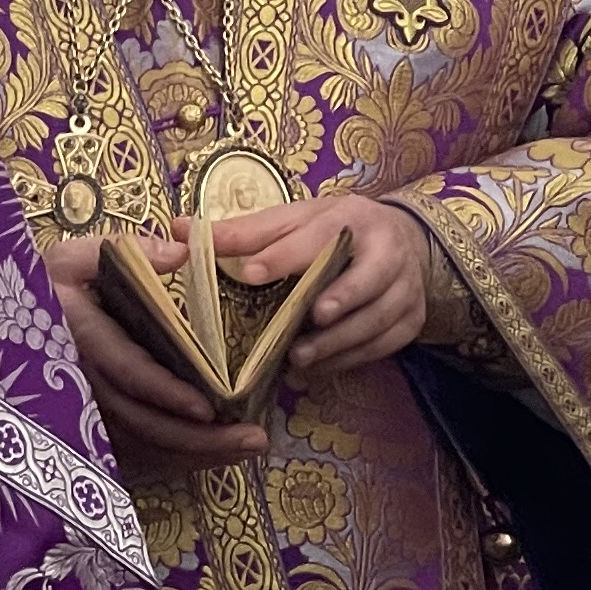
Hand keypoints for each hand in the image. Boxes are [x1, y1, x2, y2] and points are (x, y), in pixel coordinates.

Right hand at [44, 227, 265, 474]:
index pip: (127, 373)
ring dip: (198, 454)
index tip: (208, 409)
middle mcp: (83, 386)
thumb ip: (119, 250)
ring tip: (249, 448)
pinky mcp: (94, 431)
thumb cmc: (43, 289)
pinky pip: (137, 455)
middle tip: (254, 438)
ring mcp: (86, 415)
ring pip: (143, 446)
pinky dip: (178, 459)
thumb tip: (181, 252)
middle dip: (199, 438)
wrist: (3, 327)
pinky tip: (216, 455)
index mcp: (80, 339)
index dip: (166, 393)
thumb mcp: (68, 259)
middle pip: (142, 423)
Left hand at [208, 194, 434, 378]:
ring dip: (338, 342)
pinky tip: (314, 371)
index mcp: (350, 218)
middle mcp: (386, 251)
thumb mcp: (293, 221)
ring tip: (298, 359)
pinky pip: (382, 345)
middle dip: (338, 300)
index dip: (284, 255)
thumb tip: (179, 229)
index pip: (318, 236)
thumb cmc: (333, 232)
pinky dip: (348, 360)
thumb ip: (243, 232)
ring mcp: (405, 288)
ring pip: (377, 319)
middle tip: (305, 321)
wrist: (400, 242)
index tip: (251, 273)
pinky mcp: (411, 321)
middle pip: (367, 279)